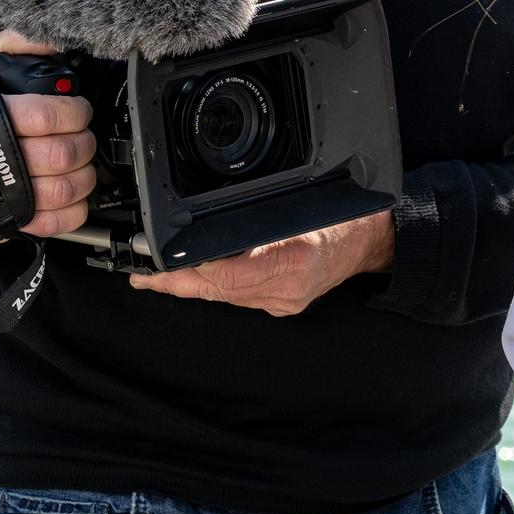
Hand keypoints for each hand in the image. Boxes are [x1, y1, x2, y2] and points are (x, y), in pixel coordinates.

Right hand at [0, 30, 96, 239]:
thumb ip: (11, 46)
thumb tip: (49, 40)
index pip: (45, 116)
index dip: (73, 111)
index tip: (78, 109)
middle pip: (62, 153)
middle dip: (83, 141)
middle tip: (82, 134)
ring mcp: (4, 196)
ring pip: (64, 190)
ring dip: (85, 174)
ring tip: (81, 161)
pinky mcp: (10, 221)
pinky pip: (56, 222)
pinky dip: (76, 209)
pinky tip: (73, 193)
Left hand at [128, 207, 393, 315]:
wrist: (370, 240)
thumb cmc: (342, 217)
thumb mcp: (302, 209)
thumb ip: (261, 224)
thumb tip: (214, 234)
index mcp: (293, 260)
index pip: (229, 273)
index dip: (192, 272)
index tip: (162, 267)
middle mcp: (287, 287)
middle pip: (219, 290)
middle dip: (177, 285)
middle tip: (143, 279)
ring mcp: (285, 300)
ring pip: (226, 296)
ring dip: (191, 288)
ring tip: (157, 279)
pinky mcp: (283, 304)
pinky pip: (240, 298)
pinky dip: (215, 288)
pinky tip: (194, 282)